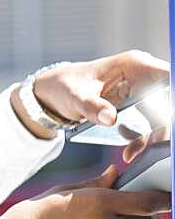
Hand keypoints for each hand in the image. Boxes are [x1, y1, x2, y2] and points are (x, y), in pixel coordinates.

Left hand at [33, 50, 169, 160]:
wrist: (54, 93)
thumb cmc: (64, 86)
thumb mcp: (74, 96)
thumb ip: (92, 107)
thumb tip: (110, 118)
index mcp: (134, 65)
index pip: (168, 78)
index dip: (170, 100)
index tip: (166, 118)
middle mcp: (144, 75)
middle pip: (169, 102)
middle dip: (163, 126)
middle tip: (155, 146)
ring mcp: (144, 90)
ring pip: (163, 116)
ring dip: (154, 137)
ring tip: (132, 153)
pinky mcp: (139, 105)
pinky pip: (152, 124)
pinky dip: (144, 139)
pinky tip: (128, 148)